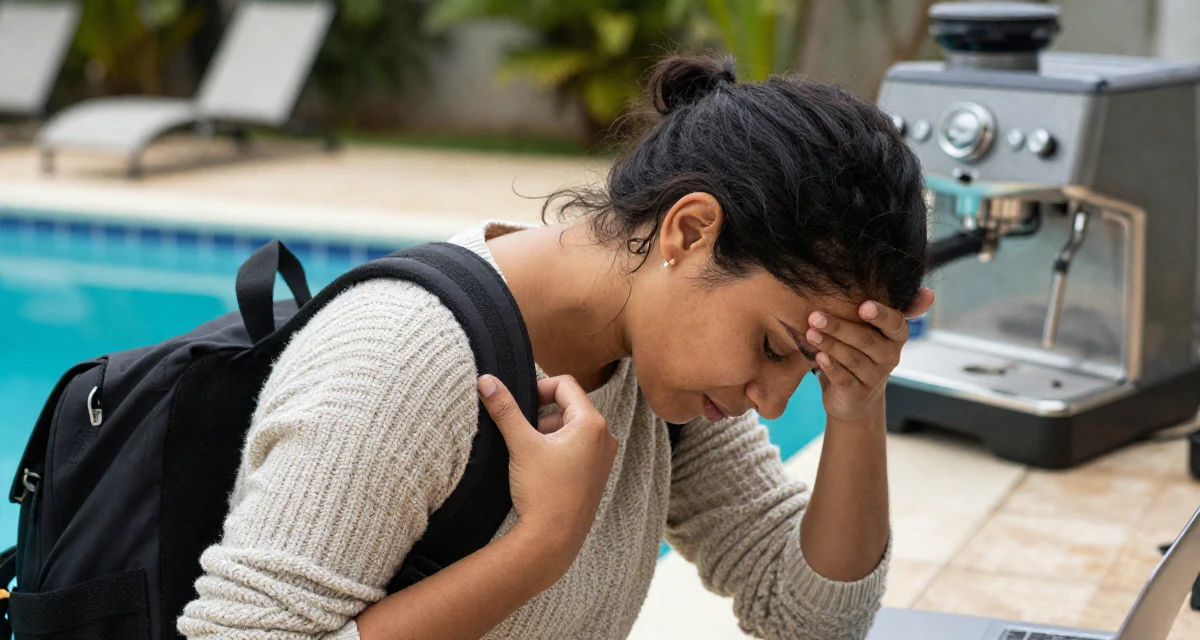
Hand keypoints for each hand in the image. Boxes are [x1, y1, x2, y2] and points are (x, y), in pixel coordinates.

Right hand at [478, 374, 616, 573]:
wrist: (552, 541)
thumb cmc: (542, 492)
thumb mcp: (521, 444)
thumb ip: (505, 409)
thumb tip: (486, 380)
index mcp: (592, 424)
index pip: (565, 385)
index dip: (539, 388)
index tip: (520, 406)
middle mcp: (604, 438)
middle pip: (569, 406)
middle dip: (542, 415)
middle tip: (523, 435)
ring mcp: (603, 458)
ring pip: (572, 428)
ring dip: (548, 433)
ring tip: (530, 455)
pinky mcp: (596, 475)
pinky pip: (577, 448)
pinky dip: (558, 449)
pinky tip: (541, 469)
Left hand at [806, 288, 934, 424]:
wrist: (855, 397)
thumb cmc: (860, 351)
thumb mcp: (872, 329)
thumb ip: (881, 309)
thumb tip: (930, 292)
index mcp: (896, 336)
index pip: (894, 323)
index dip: (880, 315)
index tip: (863, 306)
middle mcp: (890, 356)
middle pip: (866, 340)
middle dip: (839, 327)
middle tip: (815, 317)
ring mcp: (875, 377)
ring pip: (852, 358)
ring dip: (830, 344)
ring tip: (810, 333)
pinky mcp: (857, 393)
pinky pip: (844, 379)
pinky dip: (831, 367)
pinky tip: (818, 357)